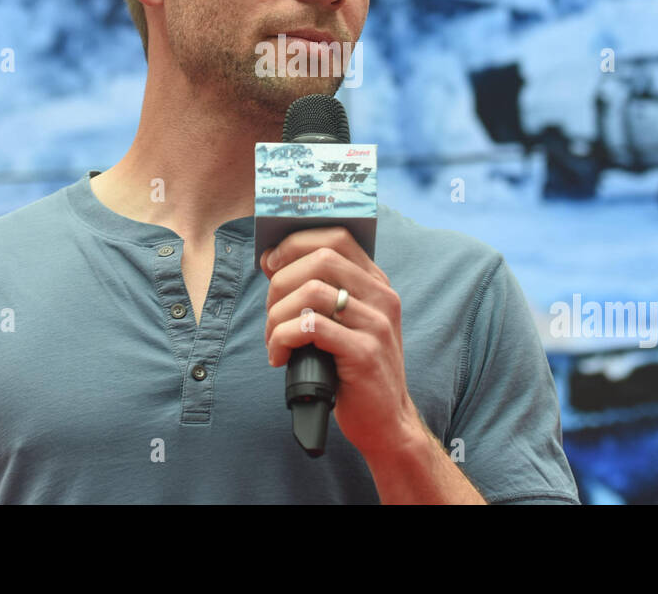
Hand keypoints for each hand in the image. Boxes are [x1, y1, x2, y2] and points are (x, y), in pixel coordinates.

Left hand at [262, 226, 422, 460]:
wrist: (387, 421)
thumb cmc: (353, 369)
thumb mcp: (346, 323)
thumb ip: (322, 291)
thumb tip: (272, 262)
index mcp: (376, 283)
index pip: (337, 236)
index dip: (296, 243)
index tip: (270, 264)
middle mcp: (382, 297)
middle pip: (320, 258)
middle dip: (281, 281)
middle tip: (271, 312)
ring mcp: (377, 324)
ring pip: (311, 292)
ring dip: (278, 315)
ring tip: (274, 339)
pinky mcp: (365, 353)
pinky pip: (311, 328)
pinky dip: (283, 338)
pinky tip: (280, 356)